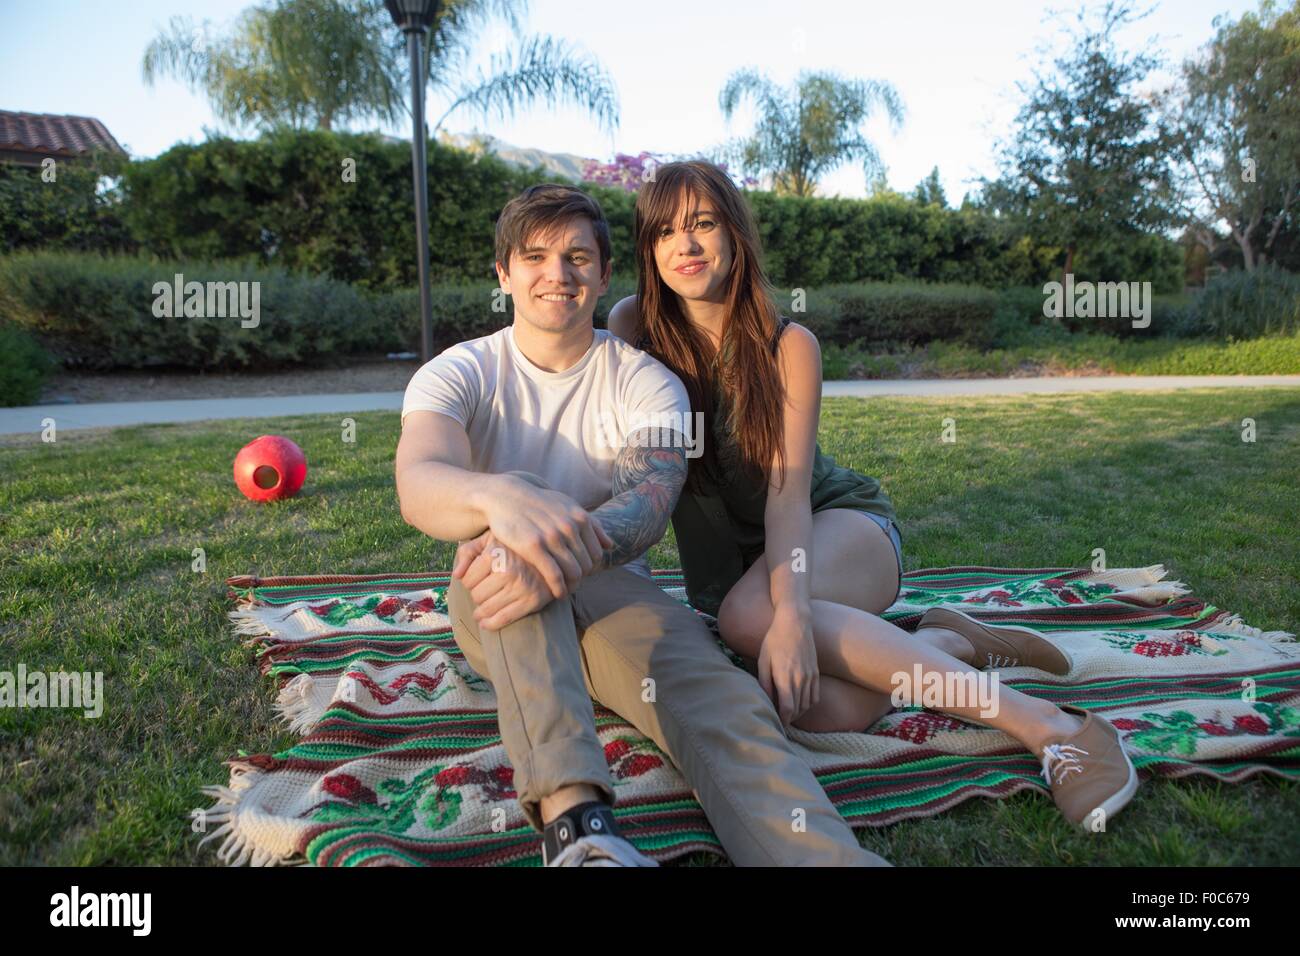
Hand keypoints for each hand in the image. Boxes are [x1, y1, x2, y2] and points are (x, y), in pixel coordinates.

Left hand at [456, 531, 556, 630]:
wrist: (550, 554)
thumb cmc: (513, 547)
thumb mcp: (489, 539)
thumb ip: (468, 552)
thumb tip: (456, 575)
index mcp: (496, 553)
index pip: (467, 579)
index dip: (468, 582)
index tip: (476, 581)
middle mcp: (508, 570)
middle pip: (476, 595)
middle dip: (476, 596)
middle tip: (483, 593)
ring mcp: (521, 587)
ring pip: (487, 608)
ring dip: (481, 612)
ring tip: (481, 610)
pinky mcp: (532, 600)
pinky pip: (504, 618)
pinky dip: (491, 624)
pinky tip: (486, 623)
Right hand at [482, 476, 614, 598]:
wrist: (506, 497)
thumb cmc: (538, 504)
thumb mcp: (568, 506)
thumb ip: (591, 524)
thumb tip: (610, 545)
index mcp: (580, 518)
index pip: (596, 554)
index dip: (590, 568)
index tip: (580, 574)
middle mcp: (569, 527)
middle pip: (586, 565)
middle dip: (581, 578)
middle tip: (572, 585)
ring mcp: (552, 537)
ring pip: (573, 572)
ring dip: (572, 587)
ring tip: (565, 591)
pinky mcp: (534, 547)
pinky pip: (554, 575)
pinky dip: (559, 589)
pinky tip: (557, 594)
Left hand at [756, 606, 819, 726]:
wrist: (795, 623)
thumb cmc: (774, 640)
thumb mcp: (763, 659)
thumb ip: (764, 682)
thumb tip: (765, 699)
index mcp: (785, 678)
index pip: (787, 709)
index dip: (783, 720)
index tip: (778, 725)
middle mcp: (800, 680)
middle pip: (797, 709)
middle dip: (789, 719)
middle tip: (780, 722)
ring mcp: (810, 676)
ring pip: (807, 705)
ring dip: (798, 712)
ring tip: (788, 714)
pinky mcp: (816, 673)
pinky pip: (815, 696)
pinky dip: (808, 704)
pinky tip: (800, 703)